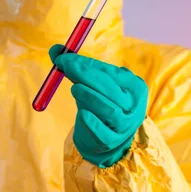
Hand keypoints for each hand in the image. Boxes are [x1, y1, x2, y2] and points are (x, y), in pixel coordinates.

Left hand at [50, 45, 147, 167]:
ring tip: (74, 88)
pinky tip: (82, 113)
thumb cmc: (101, 103)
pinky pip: (101, 131)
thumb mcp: (95, 83)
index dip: (86, 63)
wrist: (110, 140)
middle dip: (84, 75)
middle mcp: (134, 106)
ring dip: (89, 96)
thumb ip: (77, 66)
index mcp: (134, 86)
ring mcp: (125, 126)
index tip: (63, 57)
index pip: (110, 72)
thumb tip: (55, 49)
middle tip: (64, 67)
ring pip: (108, 109)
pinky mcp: (112, 142)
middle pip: (110, 89)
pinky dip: (91, 122)